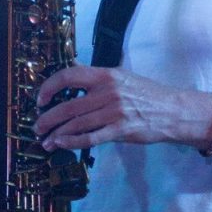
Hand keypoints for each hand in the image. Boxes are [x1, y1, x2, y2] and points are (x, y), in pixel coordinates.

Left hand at [34, 63, 211, 150]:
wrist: (173, 110)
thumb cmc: (146, 93)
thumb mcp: (121, 76)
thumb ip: (96, 76)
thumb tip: (72, 66)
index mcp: (106, 75)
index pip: (69, 75)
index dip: (49, 87)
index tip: (40, 99)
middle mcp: (108, 91)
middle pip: (68, 105)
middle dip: (47, 118)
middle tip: (37, 127)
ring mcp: (114, 112)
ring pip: (76, 124)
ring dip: (56, 134)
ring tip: (46, 141)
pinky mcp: (120, 130)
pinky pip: (90, 138)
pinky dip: (72, 143)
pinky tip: (62, 145)